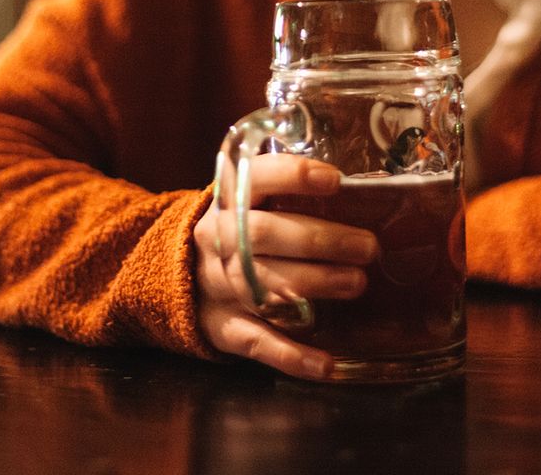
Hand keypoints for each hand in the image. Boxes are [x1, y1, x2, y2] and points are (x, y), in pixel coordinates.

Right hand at [192, 154, 377, 378]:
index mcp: (228, 203)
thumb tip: (361, 196)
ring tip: (356, 284)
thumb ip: (287, 200)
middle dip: (320, 239)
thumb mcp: (247, 207)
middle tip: (367, 247)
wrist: (174, 276)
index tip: (334, 181)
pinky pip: (258, 343)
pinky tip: (328, 364)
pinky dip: (293, 356)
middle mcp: (218, 241)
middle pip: (263, 235)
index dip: (292, 177)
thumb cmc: (236, 235)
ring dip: (313, 285)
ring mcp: (217, 287)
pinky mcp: (222, 328)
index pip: (255, 179)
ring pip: (262, 286)